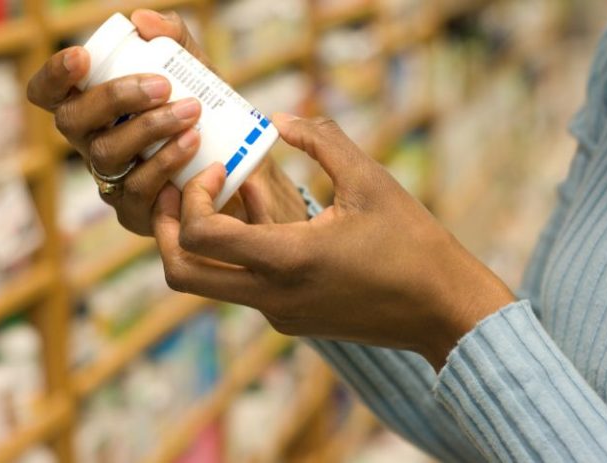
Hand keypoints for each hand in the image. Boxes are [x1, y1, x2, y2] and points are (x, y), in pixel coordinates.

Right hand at [26, 10, 305, 234]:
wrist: (240, 169)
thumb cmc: (207, 116)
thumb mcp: (196, 74)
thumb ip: (174, 40)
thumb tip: (143, 20)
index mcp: (94, 112)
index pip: (50, 95)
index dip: (54, 76)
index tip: (84, 56)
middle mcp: (93, 146)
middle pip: (73, 123)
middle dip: (115, 98)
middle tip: (162, 85)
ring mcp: (111, 181)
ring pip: (107, 155)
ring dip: (148, 130)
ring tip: (191, 113)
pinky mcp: (137, 211)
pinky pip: (140, 189)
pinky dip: (167, 162)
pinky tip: (194, 144)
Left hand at [153, 115, 514, 369]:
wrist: (442, 308)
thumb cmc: (412, 243)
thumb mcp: (370, 180)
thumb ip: (323, 142)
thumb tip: (283, 120)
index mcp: (287, 259)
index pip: (198, 235)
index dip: (192, 195)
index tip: (219, 168)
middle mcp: (272, 296)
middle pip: (182, 274)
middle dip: (165, 229)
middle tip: (174, 191)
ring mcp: (281, 315)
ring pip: (213, 281)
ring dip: (210, 238)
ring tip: (238, 191)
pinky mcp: (294, 321)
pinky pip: (247, 287)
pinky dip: (244, 252)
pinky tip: (274, 221)